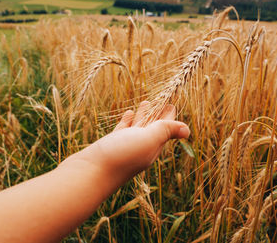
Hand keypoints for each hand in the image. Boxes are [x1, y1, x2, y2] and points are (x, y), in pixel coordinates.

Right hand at [62, 101, 189, 180]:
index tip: (173, 104)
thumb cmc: (120, 157)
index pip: (166, 128)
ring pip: (138, 127)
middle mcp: (141, 147)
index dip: (170, 116)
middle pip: (154, 127)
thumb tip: (187, 130)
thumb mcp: (147, 140)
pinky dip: (128, 121)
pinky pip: (123, 130)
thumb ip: (165, 131)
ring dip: (144, 115)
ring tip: (147, 102)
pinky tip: (129, 113)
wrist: (89, 175)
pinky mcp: (111, 145)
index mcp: (153, 146)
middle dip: (160, 114)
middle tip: (164, 100)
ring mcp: (125, 146)